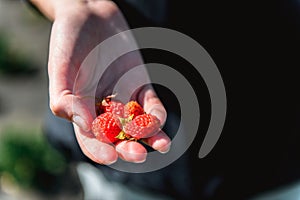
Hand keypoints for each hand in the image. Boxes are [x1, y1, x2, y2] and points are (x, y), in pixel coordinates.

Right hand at [44, 0, 169, 163]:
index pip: (91, 140)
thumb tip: (84, 125)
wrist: (90, 15)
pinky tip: (158, 120)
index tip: (110, 157)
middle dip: (129, 148)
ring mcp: (124, 98)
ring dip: (150, 137)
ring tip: (161, 145)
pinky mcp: (141, 85)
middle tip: (138, 154)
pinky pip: (151, 105)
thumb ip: (65, 99)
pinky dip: (157, 114)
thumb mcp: (60, 69)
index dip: (99, 151)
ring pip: (138, 126)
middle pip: (118, 138)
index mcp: (81, 111)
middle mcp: (104, 109)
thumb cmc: (69, 42)